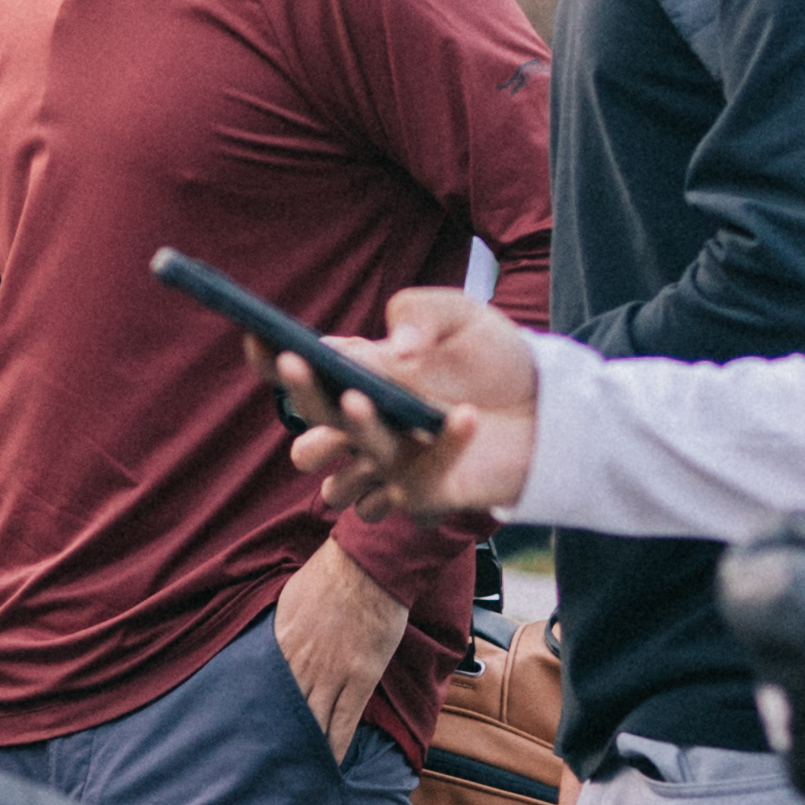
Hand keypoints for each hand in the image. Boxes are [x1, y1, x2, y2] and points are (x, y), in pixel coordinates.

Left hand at [266, 542, 412, 759]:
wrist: (368, 565)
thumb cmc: (330, 574)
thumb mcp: (288, 600)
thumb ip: (280, 630)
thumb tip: (271, 645)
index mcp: (279, 646)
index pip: (262, 692)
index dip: (256, 717)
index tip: (246, 738)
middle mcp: (300, 666)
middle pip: (282, 713)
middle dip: (275, 741)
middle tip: (265, 769)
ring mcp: (330, 676)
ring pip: (312, 724)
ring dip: (305, 749)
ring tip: (296, 775)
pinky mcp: (359, 680)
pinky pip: (344, 723)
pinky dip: (336, 747)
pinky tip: (330, 765)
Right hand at [282, 288, 545, 525]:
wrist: (548, 405)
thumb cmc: (494, 358)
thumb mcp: (461, 314)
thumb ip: (419, 312)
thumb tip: (391, 351)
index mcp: (360, 376)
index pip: (301, 373)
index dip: (270, 357)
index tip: (256, 333)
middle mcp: (365, 424)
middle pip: (312, 421)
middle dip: (300, 392)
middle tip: (296, 362)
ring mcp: (393, 463)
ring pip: (346, 468)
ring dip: (352, 432)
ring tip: (361, 399)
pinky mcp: (428, 492)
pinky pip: (421, 482)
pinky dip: (445, 446)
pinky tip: (468, 416)